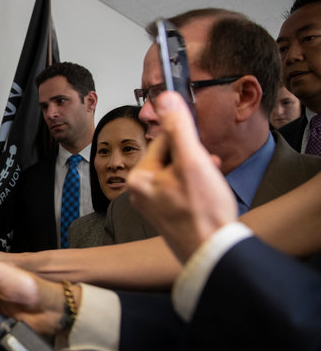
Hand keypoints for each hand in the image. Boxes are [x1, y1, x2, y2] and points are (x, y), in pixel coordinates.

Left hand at [127, 91, 236, 262]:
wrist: (212, 253)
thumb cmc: (202, 211)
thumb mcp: (192, 161)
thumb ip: (178, 128)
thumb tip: (165, 98)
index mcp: (138, 177)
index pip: (164, 141)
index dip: (188, 144)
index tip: (201, 155)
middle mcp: (139, 192)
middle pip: (171, 158)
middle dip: (193, 160)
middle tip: (207, 173)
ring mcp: (152, 206)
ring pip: (177, 174)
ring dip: (197, 173)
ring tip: (210, 185)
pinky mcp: (165, 216)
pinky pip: (179, 191)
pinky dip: (195, 188)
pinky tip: (208, 195)